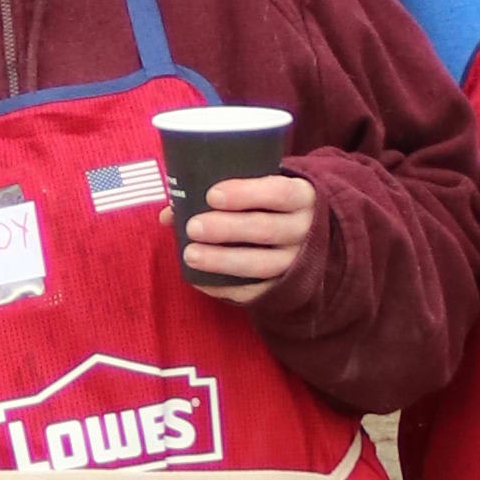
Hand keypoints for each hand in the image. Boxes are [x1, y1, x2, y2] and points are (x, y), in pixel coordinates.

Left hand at [177, 169, 318, 303]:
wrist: (308, 235)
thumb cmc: (272, 204)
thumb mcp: (261, 188)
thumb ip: (224, 193)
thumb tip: (171, 212)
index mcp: (302, 196)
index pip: (279, 193)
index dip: (246, 194)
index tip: (212, 195)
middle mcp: (305, 230)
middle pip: (266, 230)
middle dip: (226, 229)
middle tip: (193, 227)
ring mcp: (298, 263)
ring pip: (261, 264)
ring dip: (223, 261)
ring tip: (190, 254)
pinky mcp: (286, 289)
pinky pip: (256, 292)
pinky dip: (226, 287)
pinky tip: (200, 280)